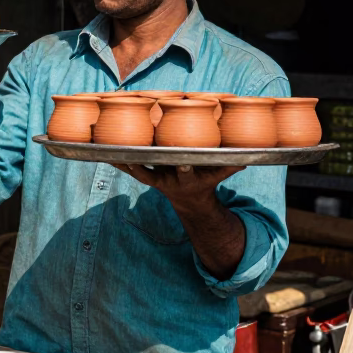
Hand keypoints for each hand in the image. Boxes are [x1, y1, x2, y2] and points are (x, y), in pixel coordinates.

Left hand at [113, 164, 243, 212]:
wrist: (190, 201)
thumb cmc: (207, 181)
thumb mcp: (219, 176)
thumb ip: (230, 166)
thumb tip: (248, 158)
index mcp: (187, 178)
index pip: (186, 171)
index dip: (184, 167)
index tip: (183, 162)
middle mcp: (168, 180)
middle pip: (157, 171)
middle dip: (148, 164)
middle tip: (137, 153)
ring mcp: (156, 179)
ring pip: (138, 170)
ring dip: (126, 162)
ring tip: (111, 150)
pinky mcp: (146, 176)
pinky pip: (130, 168)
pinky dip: (118, 160)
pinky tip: (104, 151)